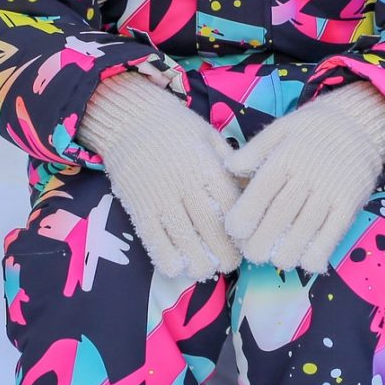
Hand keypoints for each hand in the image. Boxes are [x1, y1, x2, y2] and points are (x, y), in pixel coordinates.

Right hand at [76, 73, 240, 281]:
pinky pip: (156, 245)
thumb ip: (232, 166)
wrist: (129, 117)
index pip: (233, 209)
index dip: (243, 232)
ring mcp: (161, 200)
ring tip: (206, 267)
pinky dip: (171, 263)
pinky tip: (179, 264)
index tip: (246, 242)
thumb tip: (256, 192)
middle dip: (226, 257)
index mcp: (208, 167)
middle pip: (213, 233)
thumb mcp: (211, 137)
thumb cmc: (176, 127)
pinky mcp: (138, 210)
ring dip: (201, 265)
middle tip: (229, 263)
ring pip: (186, 246)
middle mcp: (187, 186)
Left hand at [227, 84, 384, 275]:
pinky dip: (315, 254)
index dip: (243, 218)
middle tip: (252, 253)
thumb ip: (254, 149)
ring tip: (275, 258)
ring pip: (303, 232)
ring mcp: (331, 192)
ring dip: (285, 254)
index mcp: (286, 157)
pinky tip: (304, 260)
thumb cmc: (314, 129)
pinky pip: (331, 237)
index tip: (235, 232)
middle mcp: (308, 176)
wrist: (361, 122)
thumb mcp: (281, 128)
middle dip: (259, 243)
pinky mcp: (350, 205)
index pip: (260, 192)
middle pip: (278, 218)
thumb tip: (229, 169)